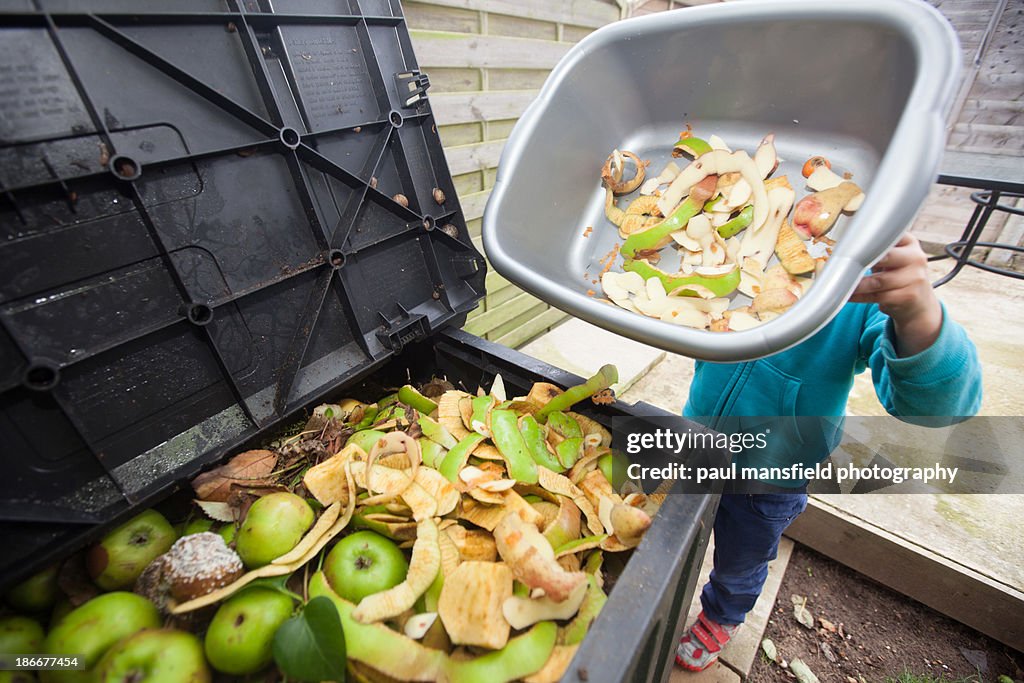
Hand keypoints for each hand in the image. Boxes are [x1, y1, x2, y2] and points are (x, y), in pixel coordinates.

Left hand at [849, 233, 942, 355]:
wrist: (918, 302)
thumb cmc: (898, 275)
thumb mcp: (893, 256)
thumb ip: (876, 248)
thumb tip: (845, 243)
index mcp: (909, 243)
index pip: (889, 235)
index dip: (869, 239)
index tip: (851, 243)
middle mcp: (915, 258)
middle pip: (886, 257)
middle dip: (863, 260)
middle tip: (843, 263)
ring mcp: (915, 278)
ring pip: (878, 281)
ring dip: (857, 284)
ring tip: (840, 283)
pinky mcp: (908, 297)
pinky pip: (877, 297)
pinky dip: (859, 297)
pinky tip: (848, 295)